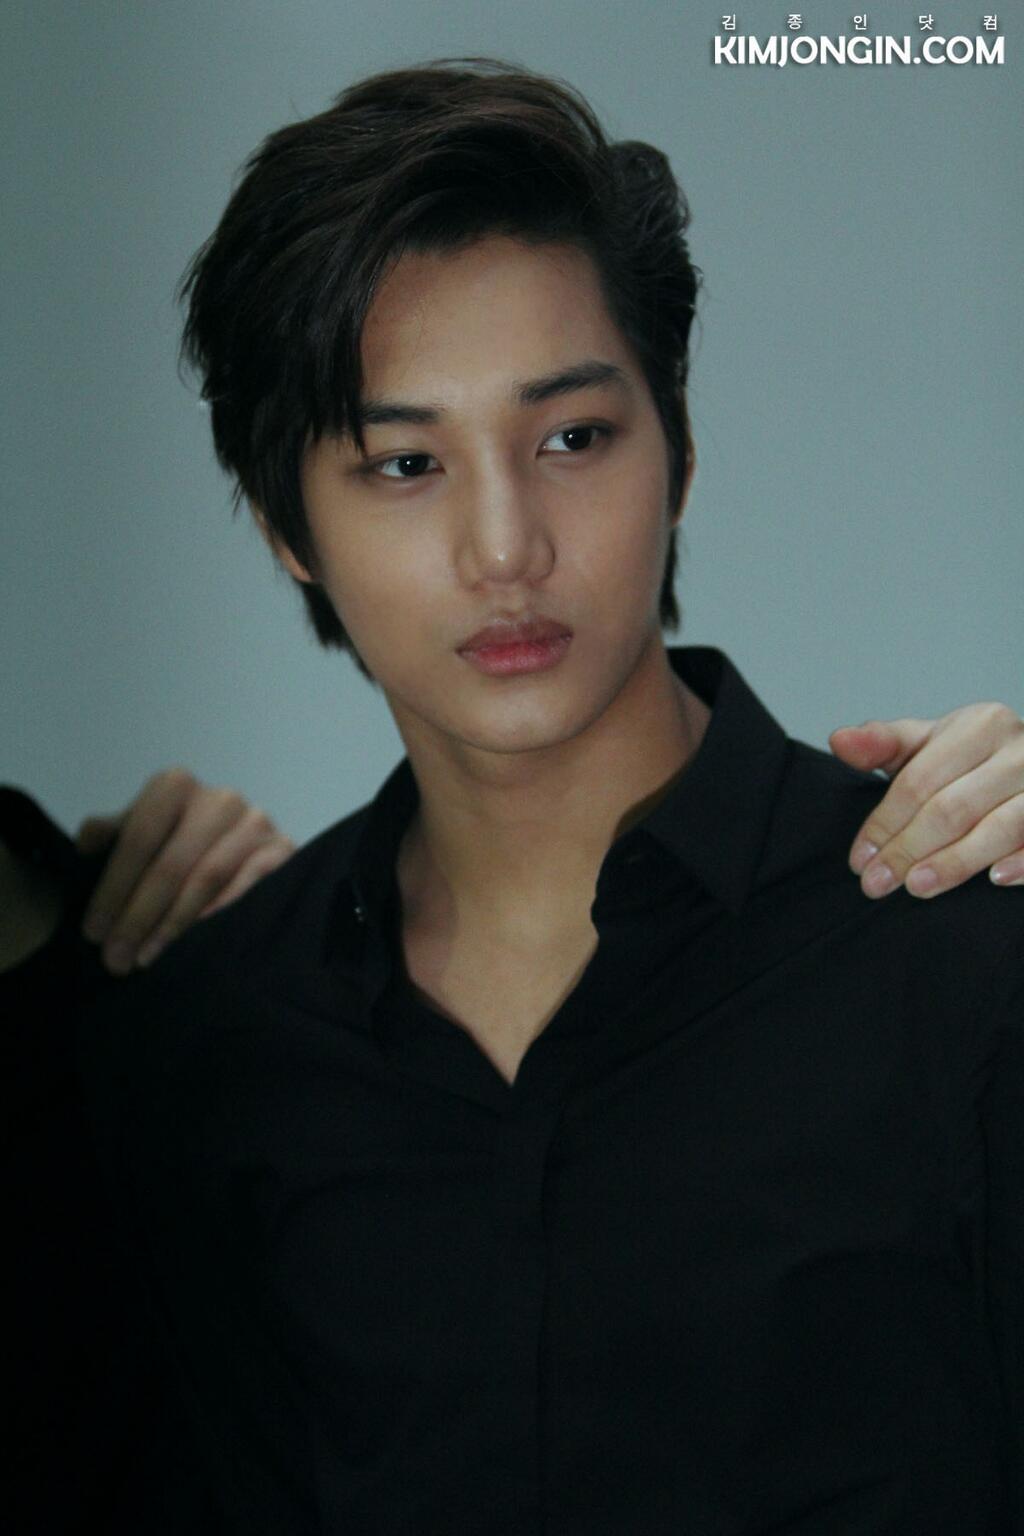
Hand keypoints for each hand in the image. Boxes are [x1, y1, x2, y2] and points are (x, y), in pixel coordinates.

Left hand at [78, 769, 294, 972]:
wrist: (248, 851)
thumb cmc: (183, 844)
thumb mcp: (143, 832)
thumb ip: (114, 834)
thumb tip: (85, 845)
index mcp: (176, 785)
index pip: (137, 838)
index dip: (111, 888)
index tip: (93, 931)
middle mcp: (219, 798)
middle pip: (169, 865)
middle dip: (137, 916)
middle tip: (116, 957)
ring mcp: (256, 823)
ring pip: (205, 880)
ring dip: (171, 925)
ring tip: (146, 957)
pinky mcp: (283, 851)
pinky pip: (246, 890)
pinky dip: (217, 918)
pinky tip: (195, 945)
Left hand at [830, 703, 1023, 898]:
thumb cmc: (968, 761)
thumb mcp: (925, 746)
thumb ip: (882, 745)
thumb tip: (839, 740)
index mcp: (981, 725)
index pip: (919, 781)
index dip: (885, 823)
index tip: (859, 859)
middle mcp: (1020, 749)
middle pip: (953, 808)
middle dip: (908, 849)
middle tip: (876, 884)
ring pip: (999, 827)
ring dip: (956, 863)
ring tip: (916, 887)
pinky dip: (1022, 861)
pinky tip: (995, 879)